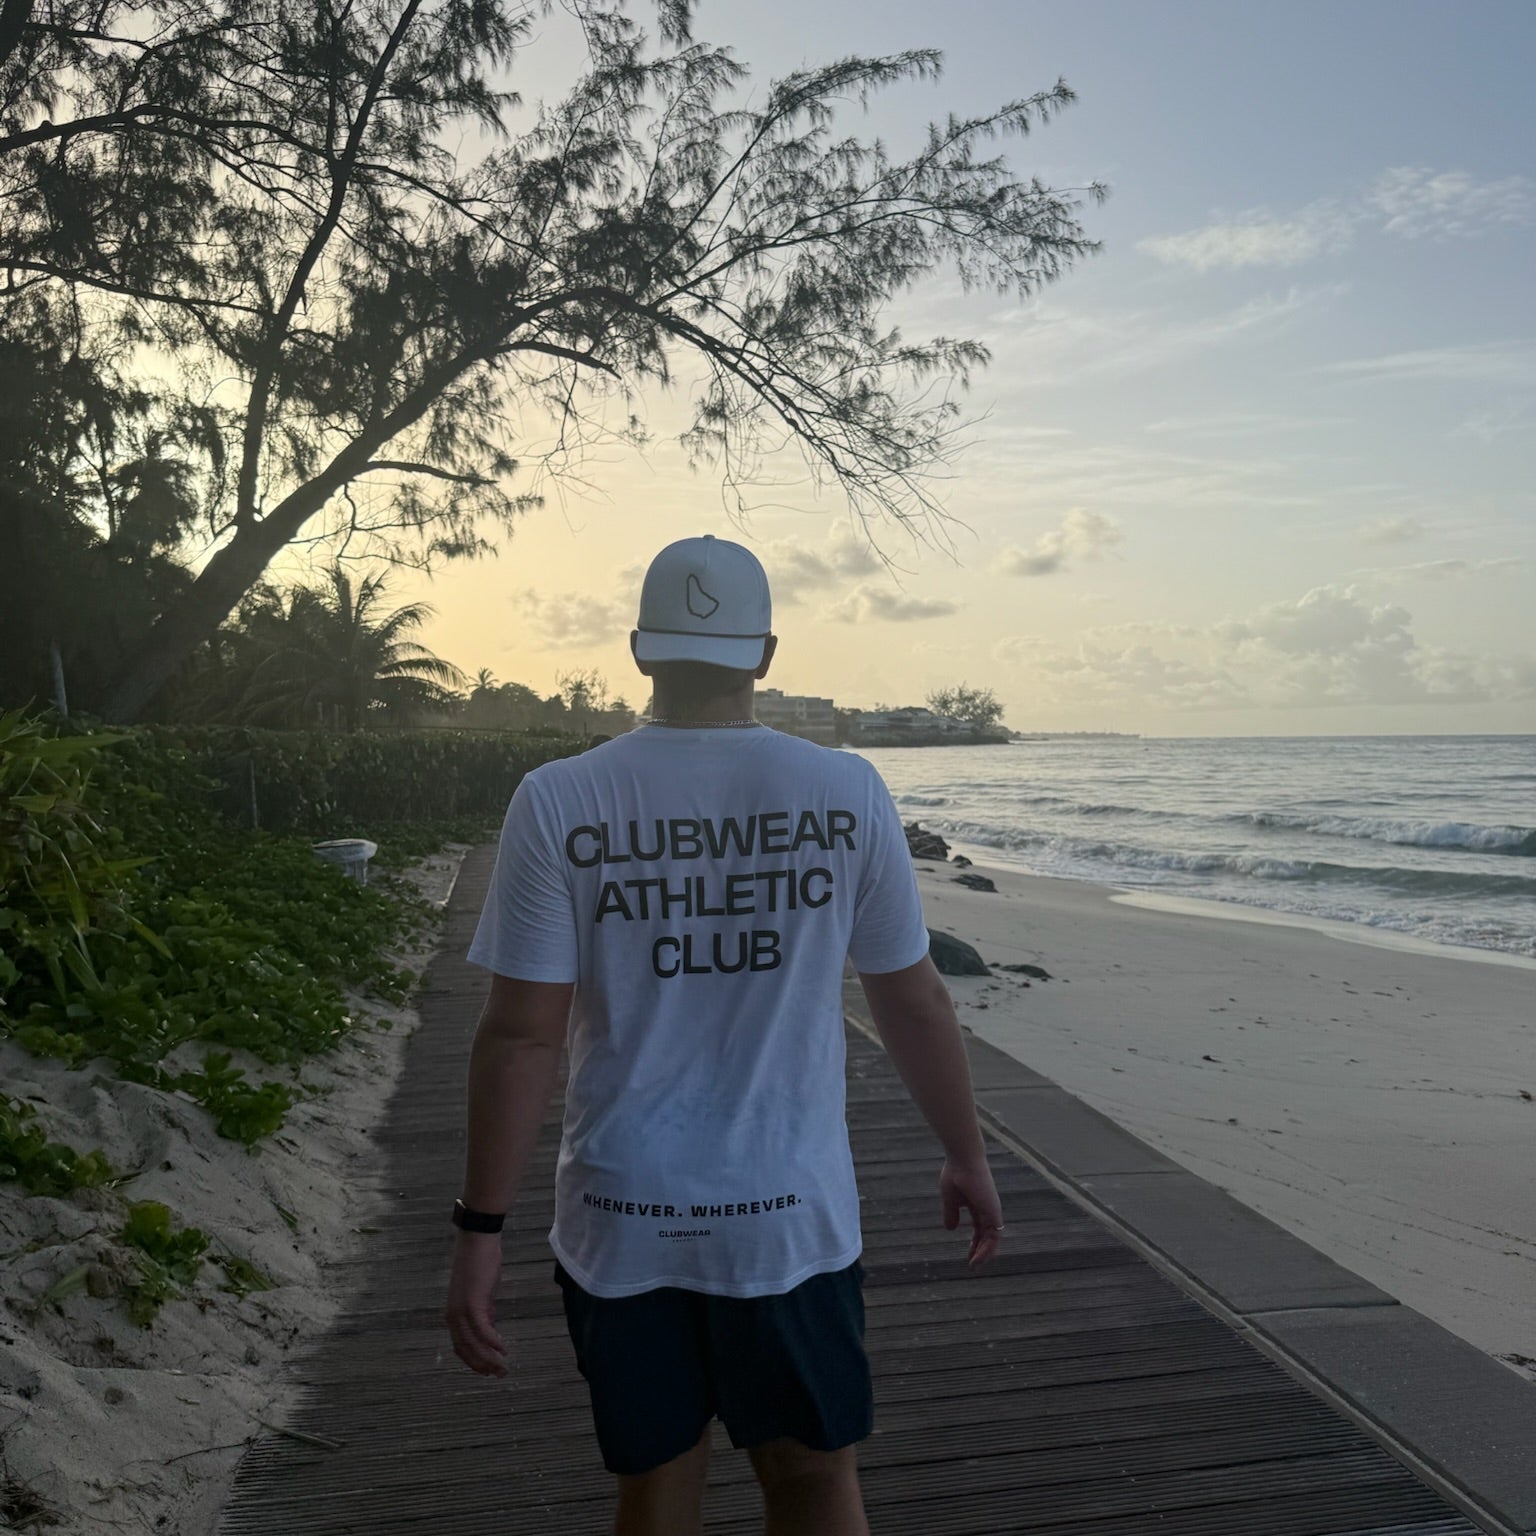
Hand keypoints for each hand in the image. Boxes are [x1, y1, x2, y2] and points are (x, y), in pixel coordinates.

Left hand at [444, 1231, 507, 1375]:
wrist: (478, 1242)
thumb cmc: (481, 1264)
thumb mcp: (481, 1294)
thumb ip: (484, 1313)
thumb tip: (490, 1331)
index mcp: (453, 1315)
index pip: (461, 1347)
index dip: (474, 1362)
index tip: (488, 1371)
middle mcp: (453, 1317)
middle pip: (466, 1350)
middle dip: (483, 1365)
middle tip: (500, 1374)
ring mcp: (461, 1311)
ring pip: (474, 1345)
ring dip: (490, 1359)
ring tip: (504, 1367)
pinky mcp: (473, 1304)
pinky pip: (483, 1331)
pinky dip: (493, 1343)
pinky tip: (504, 1349)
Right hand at [940, 1155, 1003, 1267]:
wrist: (962, 1160)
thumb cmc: (955, 1174)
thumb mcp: (950, 1199)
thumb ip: (951, 1214)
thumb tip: (950, 1229)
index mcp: (978, 1205)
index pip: (979, 1229)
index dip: (974, 1243)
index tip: (967, 1256)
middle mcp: (988, 1209)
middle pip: (987, 1237)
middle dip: (980, 1252)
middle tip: (972, 1266)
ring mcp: (992, 1211)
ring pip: (992, 1240)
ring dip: (983, 1255)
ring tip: (973, 1267)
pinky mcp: (994, 1213)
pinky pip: (993, 1238)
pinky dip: (986, 1250)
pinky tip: (976, 1259)